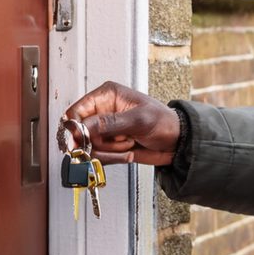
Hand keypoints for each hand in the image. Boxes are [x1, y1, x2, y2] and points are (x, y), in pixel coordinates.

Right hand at [61, 81, 180, 165]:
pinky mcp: (109, 146)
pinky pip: (98, 157)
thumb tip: (84, 127)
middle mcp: (103, 112)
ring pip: (89, 147)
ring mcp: (105, 130)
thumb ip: (110, 123)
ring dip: (109, 152)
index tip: (82, 139)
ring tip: (129, 144)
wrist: (177, 142)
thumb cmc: (164, 122)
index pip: (77, 110)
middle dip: (99, 142)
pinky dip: (112, 159)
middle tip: (119, 142)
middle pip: (80, 133)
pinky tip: (128, 152)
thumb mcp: (139, 120)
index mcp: (107, 95)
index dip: (76, 127)